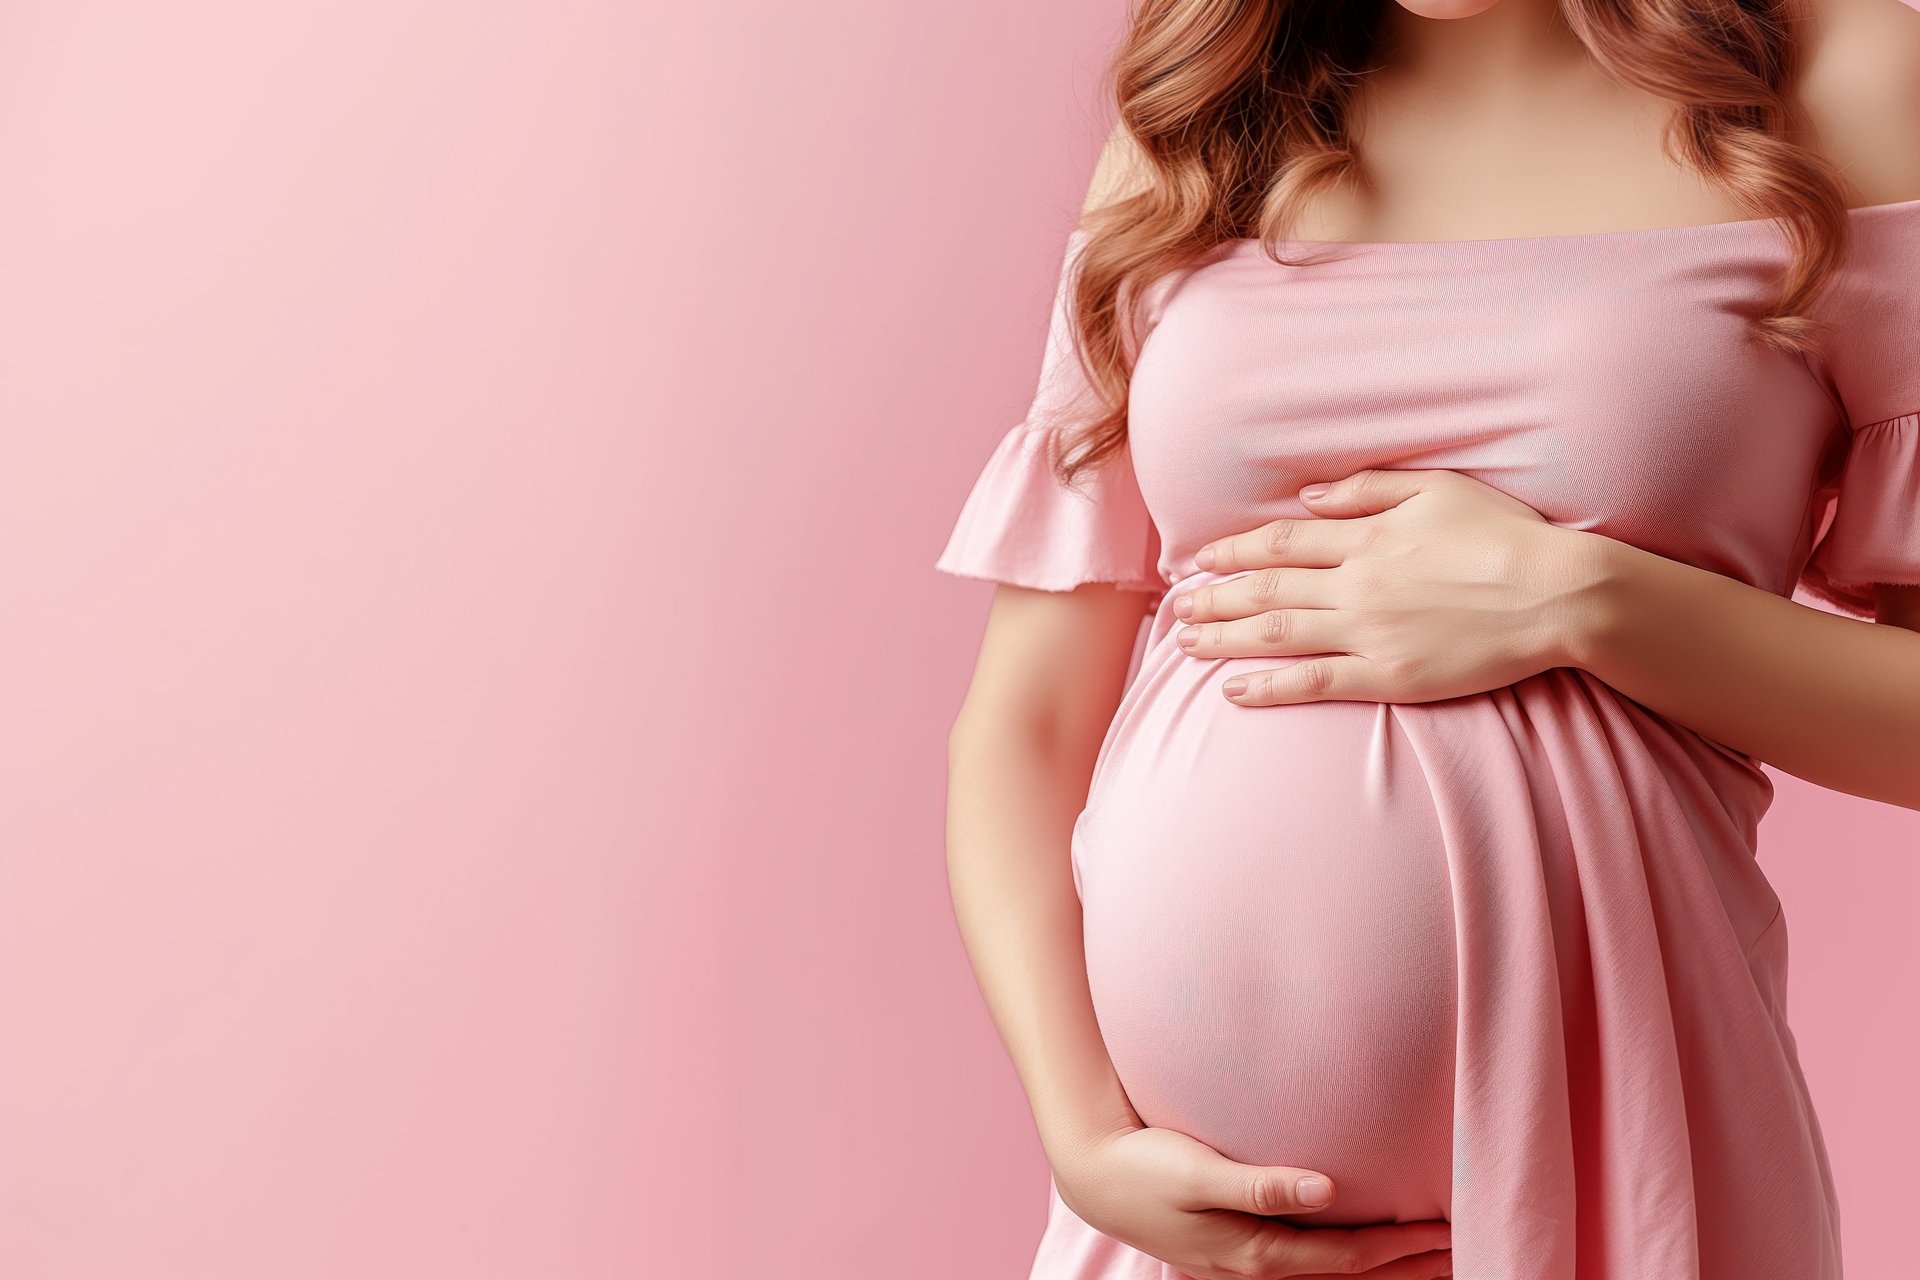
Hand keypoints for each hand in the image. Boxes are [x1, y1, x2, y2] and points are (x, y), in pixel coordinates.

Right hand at [1050, 1124, 1451, 1278]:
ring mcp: (1245, 1262)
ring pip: (1328, 1272)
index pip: (1346, 1255)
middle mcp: (1256, 1266)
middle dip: (1403, 1263)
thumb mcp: (1199, 1172)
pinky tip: (1354, 1243)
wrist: (1095, 1177)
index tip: (1444, 1229)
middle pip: (1346, 1272)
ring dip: (1378, 1264)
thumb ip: (1262, 1183)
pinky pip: (1305, 1262)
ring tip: (1422, 1254)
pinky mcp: (1235, 1248)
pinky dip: (1342, 1258)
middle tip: (1458, 1248)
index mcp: (1255, 1252)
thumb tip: (1328, 1190)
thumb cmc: (1145, 1166)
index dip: (1399, 1245)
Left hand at [1175, 468, 1596, 705]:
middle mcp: (1357, 583)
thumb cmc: (1505, 535)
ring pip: (1277, 633)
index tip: (1200, 559)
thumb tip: (1306, 499)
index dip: (1235, 550)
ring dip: (1225, 639)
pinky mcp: (1388, 675)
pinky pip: (1313, 682)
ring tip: (1186, 643)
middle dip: (1214, 598)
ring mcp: (1369, 632)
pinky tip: (1232, 689)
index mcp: (1367, 536)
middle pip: (1267, 588)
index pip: (1282, 542)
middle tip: (1176, 606)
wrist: (1557, 593)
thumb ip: (1368, 490)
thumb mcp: (1439, 487)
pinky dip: (1267, 686)